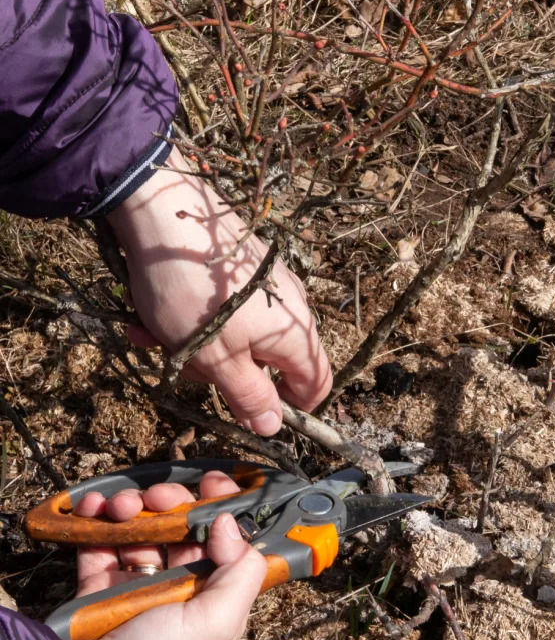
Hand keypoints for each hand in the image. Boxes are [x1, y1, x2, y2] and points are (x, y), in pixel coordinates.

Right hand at [73, 472, 265, 639]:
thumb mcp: (218, 619)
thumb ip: (239, 569)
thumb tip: (230, 522)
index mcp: (213, 593)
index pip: (224, 540)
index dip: (220, 508)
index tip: (212, 483)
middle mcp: (179, 583)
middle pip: (180, 526)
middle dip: (170, 502)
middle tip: (157, 497)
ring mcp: (137, 581)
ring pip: (140, 527)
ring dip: (131, 506)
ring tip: (120, 507)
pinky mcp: (99, 581)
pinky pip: (100, 539)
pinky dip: (96, 517)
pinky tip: (95, 508)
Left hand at [108, 148, 331, 435]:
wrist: (162, 211)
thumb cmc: (193, 292)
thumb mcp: (216, 359)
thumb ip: (248, 396)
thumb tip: (273, 428)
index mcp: (295, 335)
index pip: (316, 386)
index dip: (290, 410)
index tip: (249, 412)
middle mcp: (290, 308)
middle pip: (270, 364)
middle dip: (226, 374)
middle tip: (186, 367)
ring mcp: (267, 284)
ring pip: (239, 337)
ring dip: (199, 346)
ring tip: (156, 335)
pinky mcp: (242, 267)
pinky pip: (225, 309)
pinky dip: (195, 318)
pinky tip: (154, 313)